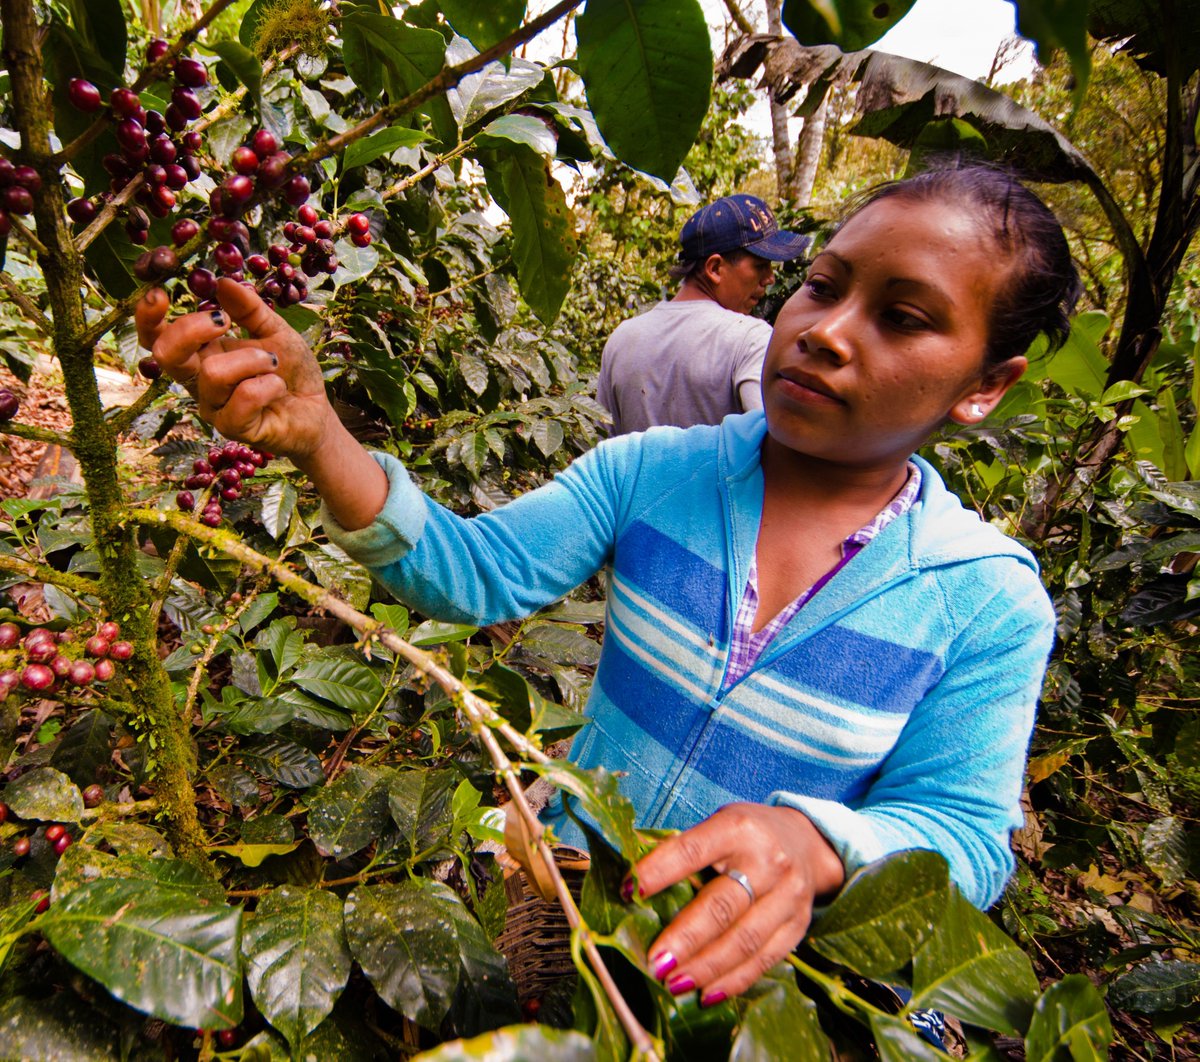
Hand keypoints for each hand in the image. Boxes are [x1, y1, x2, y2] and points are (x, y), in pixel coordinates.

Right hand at [134, 278, 335, 463]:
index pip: (158, 338)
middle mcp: (200, 381)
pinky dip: (268, 385)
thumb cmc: (292, 372)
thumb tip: (222, 281)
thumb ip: (248, 308)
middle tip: (226, 321)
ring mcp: (214, 408)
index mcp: (202, 354)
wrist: (318, 409)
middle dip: (193, 330)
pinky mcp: (234, 429)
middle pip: (166, 355)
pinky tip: (279, 387)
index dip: (148, 318)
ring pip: (214, 373)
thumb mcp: (274, 330)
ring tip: (274, 363)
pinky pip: (244, 397)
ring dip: (253, 359)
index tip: (159, 294)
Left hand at [627, 803, 844, 1004]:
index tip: (628, 893)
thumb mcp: (717, 825)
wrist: (807, 842)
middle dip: (684, 939)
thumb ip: (682, 850)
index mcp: (736, 828)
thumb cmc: (746, 835)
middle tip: (654, 964)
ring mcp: (787, 896)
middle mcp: (766, 860)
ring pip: (744, 940)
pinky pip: (764, 959)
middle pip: (721, 907)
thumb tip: (630, 879)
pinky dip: (733, 981)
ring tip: (673, 985)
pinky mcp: (798, 925)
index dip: (657, 873)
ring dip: (705, 968)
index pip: (690, 851)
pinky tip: (707, 994)